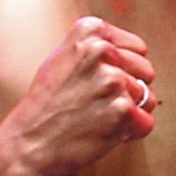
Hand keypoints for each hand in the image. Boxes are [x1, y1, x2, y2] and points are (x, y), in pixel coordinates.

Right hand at [1, 15, 155, 175]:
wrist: (29, 143)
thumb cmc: (46, 104)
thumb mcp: (63, 57)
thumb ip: (96, 47)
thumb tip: (134, 50)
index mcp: (90, 32)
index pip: (137, 48)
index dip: (123, 69)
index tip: (99, 81)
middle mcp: (103, 51)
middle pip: (145, 71)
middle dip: (129, 90)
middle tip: (97, 102)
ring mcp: (114, 81)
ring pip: (146, 98)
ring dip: (129, 112)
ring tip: (97, 117)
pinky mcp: (123, 110)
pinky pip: (145, 122)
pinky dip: (129, 132)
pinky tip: (103, 131)